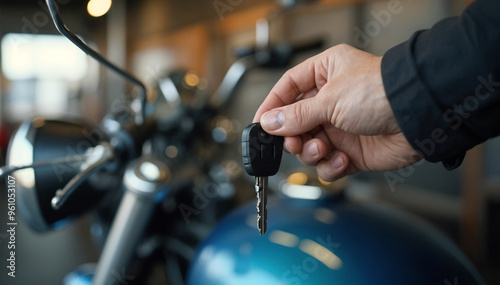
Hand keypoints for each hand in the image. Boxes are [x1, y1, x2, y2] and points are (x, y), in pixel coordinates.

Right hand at [253, 44, 420, 180]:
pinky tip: (342, 159)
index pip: (288, 88)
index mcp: (325, 75)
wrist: (417, 118)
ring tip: (323, 148)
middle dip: (293, 136)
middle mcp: (331, 100)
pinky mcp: (352, 151)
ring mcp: (341, 127)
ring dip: (312, 152)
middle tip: (293, 143)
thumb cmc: (381, 93)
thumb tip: (268, 123)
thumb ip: (295, 116)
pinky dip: (331, 166)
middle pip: (295, 123)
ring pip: (309, 147)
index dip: (272, 106)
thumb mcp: (329, 100)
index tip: (260, 124)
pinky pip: (328, 164)